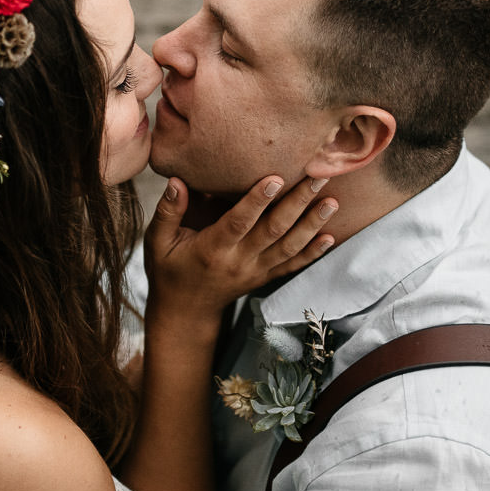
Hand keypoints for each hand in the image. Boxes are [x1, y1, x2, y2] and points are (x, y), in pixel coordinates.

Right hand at [144, 175, 336, 320]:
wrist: (185, 312)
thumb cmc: (169, 271)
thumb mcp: (158, 242)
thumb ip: (167, 211)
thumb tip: (176, 180)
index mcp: (212, 249)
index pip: (238, 222)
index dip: (257, 200)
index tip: (276, 178)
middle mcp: (238, 261)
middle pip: (273, 231)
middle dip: (297, 203)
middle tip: (317, 178)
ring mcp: (255, 272)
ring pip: (289, 247)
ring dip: (312, 225)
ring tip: (331, 202)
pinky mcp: (264, 278)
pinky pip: (292, 266)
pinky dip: (313, 253)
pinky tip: (331, 238)